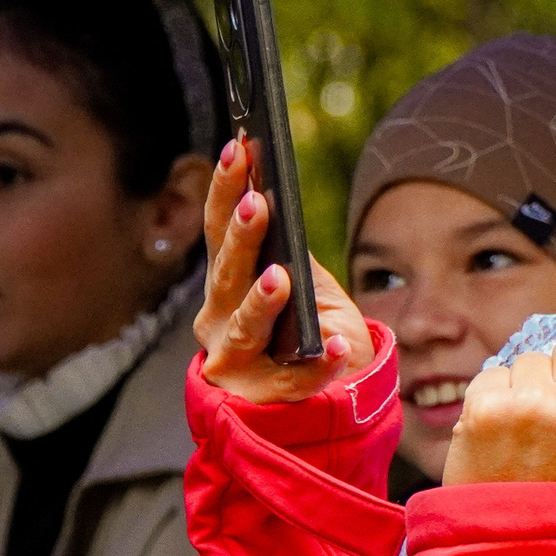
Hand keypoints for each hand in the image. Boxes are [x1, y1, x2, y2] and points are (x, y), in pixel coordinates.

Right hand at [195, 138, 373, 404]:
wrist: (319, 407)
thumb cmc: (313, 337)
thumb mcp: (310, 289)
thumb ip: (295, 256)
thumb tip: (284, 207)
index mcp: (227, 285)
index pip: (221, 230)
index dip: (226, 188)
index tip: (239, 147)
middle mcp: (218, 322)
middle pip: (225, 274)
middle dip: (240, 237)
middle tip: (255, 204)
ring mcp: (235, 363)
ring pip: (244, 328)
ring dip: (261, 301)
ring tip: (280, 279)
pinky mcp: (263, 400)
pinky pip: (293, 379)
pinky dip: (317, 364)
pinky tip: (337, 347)